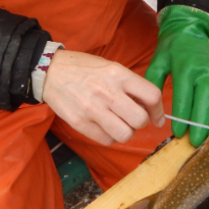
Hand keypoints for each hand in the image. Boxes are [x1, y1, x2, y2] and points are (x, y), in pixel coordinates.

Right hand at [43, 50, 164, 145]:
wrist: (50, 71)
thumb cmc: (84, 69)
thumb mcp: (111, 67)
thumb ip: (130, 85)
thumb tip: (150, 107)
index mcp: (118, 74)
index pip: (151, 96)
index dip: (158, 111)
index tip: (156, 118)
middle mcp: (108, 91)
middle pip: (140, 120)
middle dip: (140, 122)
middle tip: (132, 118)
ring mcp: (92, 109)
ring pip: (125, 134)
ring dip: (125, 132)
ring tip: (117, 124)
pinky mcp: (80, 122)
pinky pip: (106, 141)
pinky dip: (109, 137)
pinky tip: (103, 127)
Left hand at [145, 6, 208, 146]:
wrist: (191, 31)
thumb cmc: (172, 49)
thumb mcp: (158, 62)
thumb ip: (153, 85)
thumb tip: (152, 112)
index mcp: (186, 69)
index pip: (185, 99)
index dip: (182, 119)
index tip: (178, 134)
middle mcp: (206, 72)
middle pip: (204, 104)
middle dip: (200, 125)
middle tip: (194, 143)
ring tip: (208, 140)